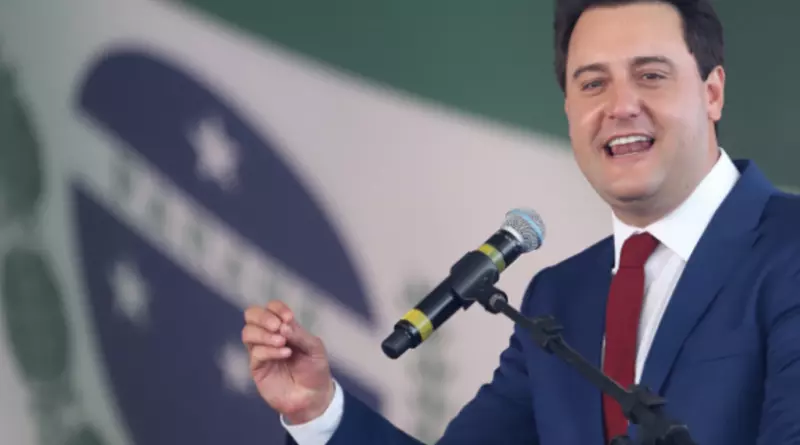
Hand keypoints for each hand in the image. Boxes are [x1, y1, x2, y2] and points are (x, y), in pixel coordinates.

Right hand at [242, 300, 334, 423]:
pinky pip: (256, 353)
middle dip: (263, 317)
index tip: (289, 318)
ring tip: (282, 342)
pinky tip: (285, 354)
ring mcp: (261, 351)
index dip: (277, 308)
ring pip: (248, 332)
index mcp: (284, 327)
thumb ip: (300, 335)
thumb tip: (283, 325)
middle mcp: (269, 336)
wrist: (313, 397)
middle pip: (251, 315)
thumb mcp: (314, 348)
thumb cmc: (315, 369)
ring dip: (264, 334)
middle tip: (277, 326)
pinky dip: (270, 350)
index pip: (271, 307)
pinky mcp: (257, 368)